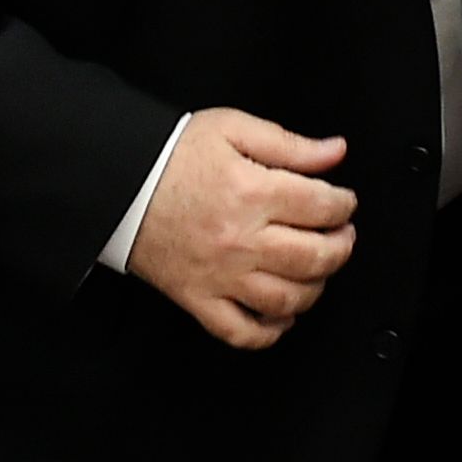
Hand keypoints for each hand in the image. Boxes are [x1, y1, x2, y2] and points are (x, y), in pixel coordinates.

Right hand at [125, 109, 359, 348]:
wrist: (117, 184)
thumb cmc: (169, 156)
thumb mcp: (231, 129)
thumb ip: (289, 143)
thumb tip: (334, 151)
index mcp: (250, 192)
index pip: (321, 206)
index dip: (344, 204)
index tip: (343, 202)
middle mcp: (239, 239)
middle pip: (314, 257)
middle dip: (341, 247)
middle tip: (341, 236)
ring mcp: (219, 275)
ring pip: (286, 299)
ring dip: (315, 288)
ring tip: (317, 269)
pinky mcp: (197, 299)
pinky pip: (240, 331)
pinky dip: (269, 332)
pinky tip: (282, 316)